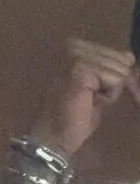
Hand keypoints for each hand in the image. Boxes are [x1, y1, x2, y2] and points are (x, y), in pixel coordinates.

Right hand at [30, 39, 138, 158]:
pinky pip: (117, 80)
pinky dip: (108, 96)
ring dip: (110, 91)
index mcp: (75, 46)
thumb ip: (114, 69)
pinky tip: (88, 101)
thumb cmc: (74, 115)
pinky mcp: (81, 69)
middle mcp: (73, 46)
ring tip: (87, 100)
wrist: (52, 136)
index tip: (102, 93)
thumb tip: (133, 60)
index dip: (120, 78)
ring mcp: (75, 56)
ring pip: (122, 71)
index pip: (122, 55)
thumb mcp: (99, 85)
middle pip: (124, 61)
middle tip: (92, 99)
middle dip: (116, 85)